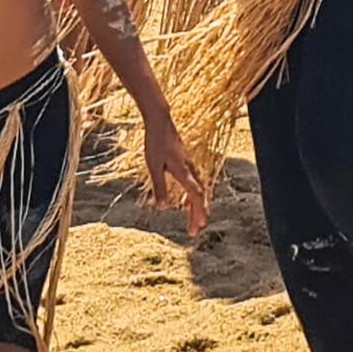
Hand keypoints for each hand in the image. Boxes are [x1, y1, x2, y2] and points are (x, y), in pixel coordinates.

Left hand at [140, 116, 210, 234]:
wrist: (160, 121)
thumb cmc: (155, 142)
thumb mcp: (153, 166)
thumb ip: (159, 187)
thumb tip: (162, 208)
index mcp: (183, 171)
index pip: (195, 194)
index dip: (198, 211)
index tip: (199, 226)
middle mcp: (189, 169)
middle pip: (199, 195)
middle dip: (198, 213)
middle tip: (195, 230)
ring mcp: (188, 165)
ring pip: (197, 190)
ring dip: (195, 206)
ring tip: (193, 221)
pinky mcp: (185, 163)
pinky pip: (192, 183)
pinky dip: (190, 196)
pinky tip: (182, 203)